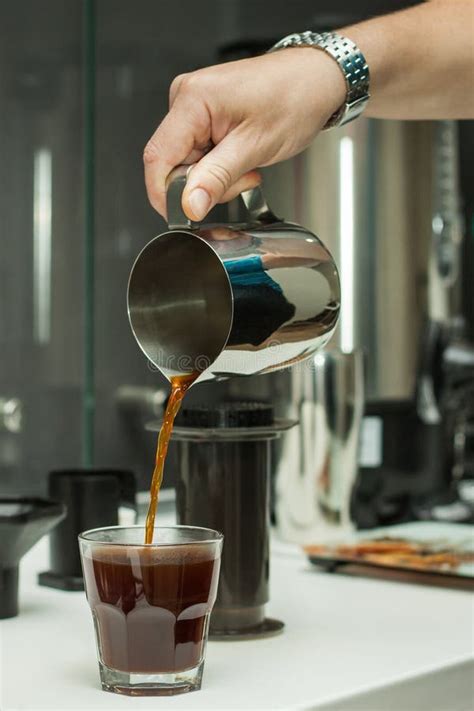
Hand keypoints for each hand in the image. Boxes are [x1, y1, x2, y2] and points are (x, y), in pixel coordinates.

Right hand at [144, 48, 344, 220]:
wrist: (316, 80)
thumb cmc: (294, 99)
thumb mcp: (254, 147)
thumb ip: (216, 178)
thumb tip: (188, 205)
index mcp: (193, 100)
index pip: (158, 157)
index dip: (166, 194)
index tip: (183, 216)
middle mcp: (186, 98)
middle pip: (174, 163)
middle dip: (205, 184)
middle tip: (242, 178)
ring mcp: (193, 105)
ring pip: (188, 163)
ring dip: (216, 176)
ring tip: (248, 164)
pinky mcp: (203, 114)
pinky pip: (200, 153)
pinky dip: (221, 165)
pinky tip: (242, 157)